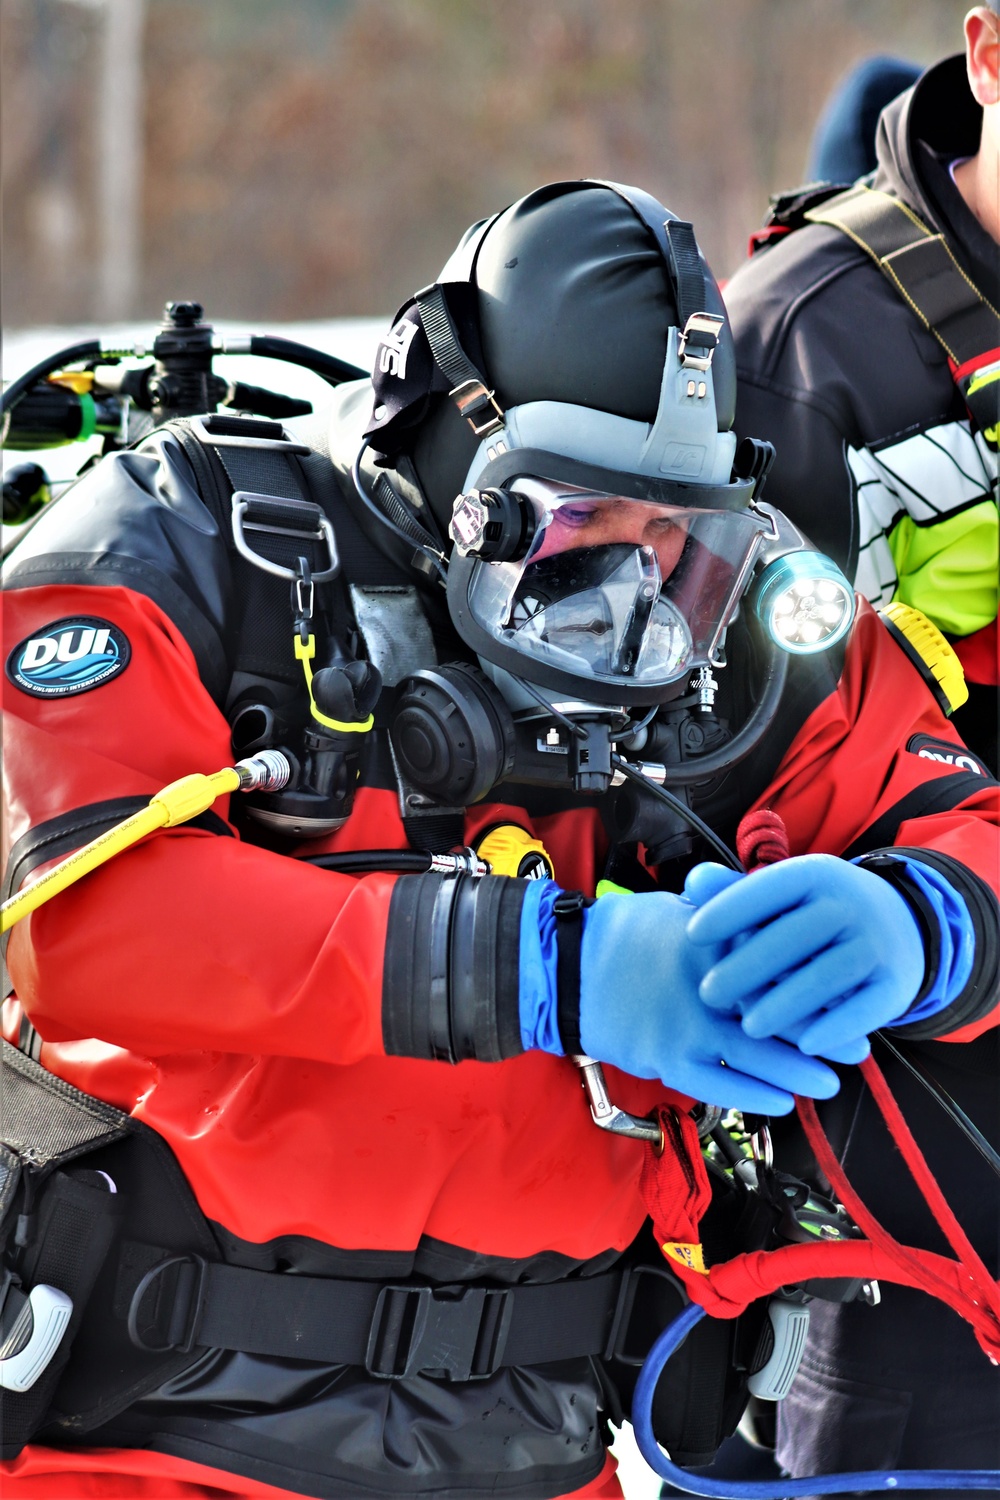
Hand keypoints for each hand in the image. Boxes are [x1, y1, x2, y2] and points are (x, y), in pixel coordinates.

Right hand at [578, 890, 840, 1114]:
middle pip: (777, 1015)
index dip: (816, 984)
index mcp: (712, 944)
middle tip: (857, 1050)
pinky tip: (780, 1101)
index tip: (848, 995)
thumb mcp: (675, 908)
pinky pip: (718, 1084)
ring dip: (797, 1072)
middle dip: (820, 1035)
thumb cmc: (622, 934)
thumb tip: (761, 910)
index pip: (777, 966)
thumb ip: (721, 914)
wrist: (568, 968)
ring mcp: (686, 1025)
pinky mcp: (665, 1057)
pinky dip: (752, 1094)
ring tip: (829, 1083)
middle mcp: (705, 986)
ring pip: (755, 1056)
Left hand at [685, 855, 924, 1056]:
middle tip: (708, 994)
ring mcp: (878, 943)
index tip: (692, 935)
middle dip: (748, 967)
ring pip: (828, 976)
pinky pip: (867, 1008)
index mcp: (816, 875)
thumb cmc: (814, 916)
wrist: (900, 926)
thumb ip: (735, 892)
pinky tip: (804, 1046)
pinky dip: (836, 1028)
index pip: (770, 888)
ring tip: (749, 1027)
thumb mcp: (782, 898)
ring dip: (787, 1005)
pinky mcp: (897, 983)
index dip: (730, 909)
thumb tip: (694, 881)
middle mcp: (850, 903)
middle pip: (794, 937)